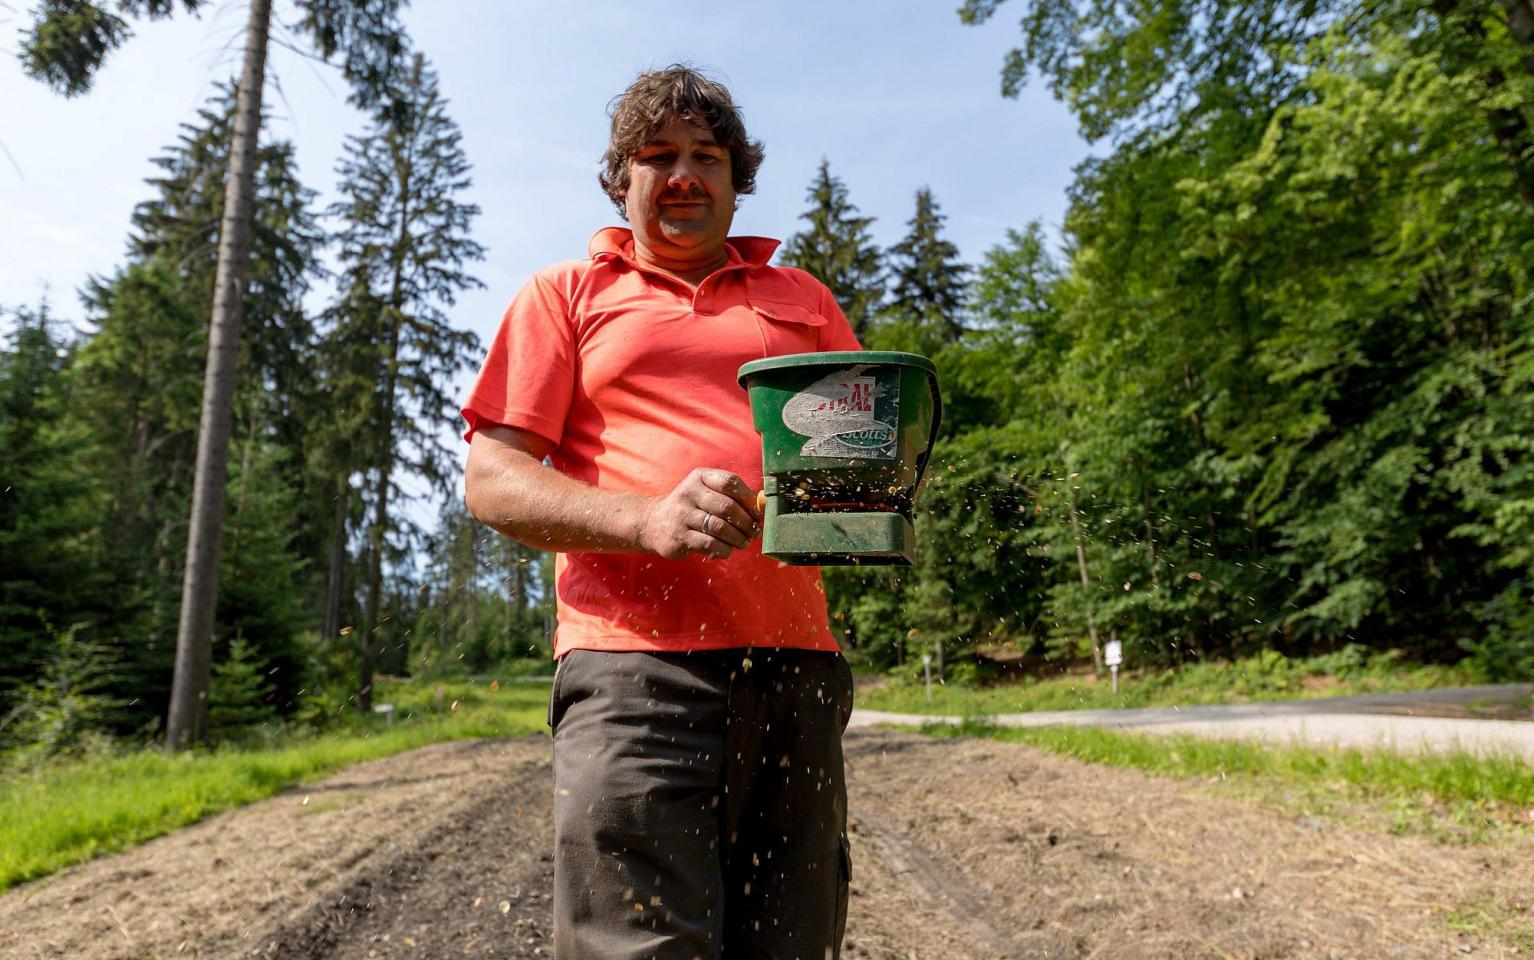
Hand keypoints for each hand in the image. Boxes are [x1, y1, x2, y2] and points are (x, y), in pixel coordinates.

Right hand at [638, 468, 761, 559]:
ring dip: (738, 538)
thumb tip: (762, 506)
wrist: (653, 523)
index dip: (749, 498)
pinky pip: (709, 544)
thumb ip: (732, 496)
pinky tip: (726, 549)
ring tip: (743, 542)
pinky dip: (724, 549)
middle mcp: (689, 493)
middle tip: (754, 532)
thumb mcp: (706, 493)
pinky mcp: (679, 536)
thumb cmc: (691, 508)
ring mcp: (682, 515)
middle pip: (727, 507)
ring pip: (720, 528)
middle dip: (746, 522)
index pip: (730, 482)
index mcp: (700, 477)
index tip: (758, 512)